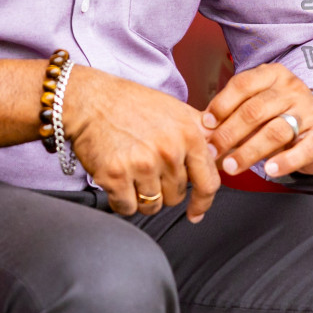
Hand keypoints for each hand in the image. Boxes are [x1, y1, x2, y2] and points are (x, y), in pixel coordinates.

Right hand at [61, 67, 218, 220]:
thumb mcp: (177, 111)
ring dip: (143, 198)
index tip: (196, 213)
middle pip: (176, 196)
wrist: (91, 100)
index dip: (203, 202)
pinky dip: (122, 201)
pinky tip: (118, 182)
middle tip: (148, 169)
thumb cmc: (133, 104)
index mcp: (189, 135)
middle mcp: (169, 151)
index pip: (208, 182)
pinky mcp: (114, 176)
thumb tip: (222, 157)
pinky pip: (127, 208)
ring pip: (153, 205)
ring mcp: (142, 165)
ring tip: (133, 174)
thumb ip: (202, 134)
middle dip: (164, 190)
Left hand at [203, 65, 312, 179]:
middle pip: (255, 110)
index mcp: (274, 75)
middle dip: (229, 133)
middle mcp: (292, 90)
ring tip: (231, 166)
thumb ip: (234, 111)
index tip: (206, 125)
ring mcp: (309, 113)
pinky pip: (303, 149)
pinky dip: (286, 161)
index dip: (221, 104)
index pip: (243, 84)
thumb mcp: (260, 103)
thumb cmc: (281, 115)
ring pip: (275, 131)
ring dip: (249, 151)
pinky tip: (270, 170)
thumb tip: (203, 128)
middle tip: (212, 152)